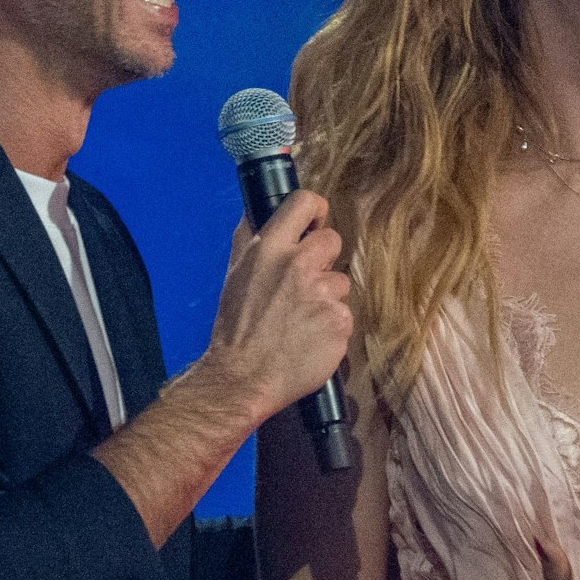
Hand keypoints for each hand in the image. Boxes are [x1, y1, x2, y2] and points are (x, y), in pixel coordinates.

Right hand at [201, 189, 352, 422]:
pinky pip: (344, 314)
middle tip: (304, 283)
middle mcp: (298, 265)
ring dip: (327, 297)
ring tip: (301, 320)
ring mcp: (323, 294)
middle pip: (333, 240)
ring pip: (340, 282)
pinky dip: (331, 326)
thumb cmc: (235, 327)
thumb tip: (256, 208)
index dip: (315, 211)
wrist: (243, 377)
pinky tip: (310, 338)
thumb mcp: (235, 273)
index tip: (315, 223)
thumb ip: (248, 238)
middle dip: (323, 259)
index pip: (304, 202)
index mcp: (269, 249)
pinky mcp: (340, 321)